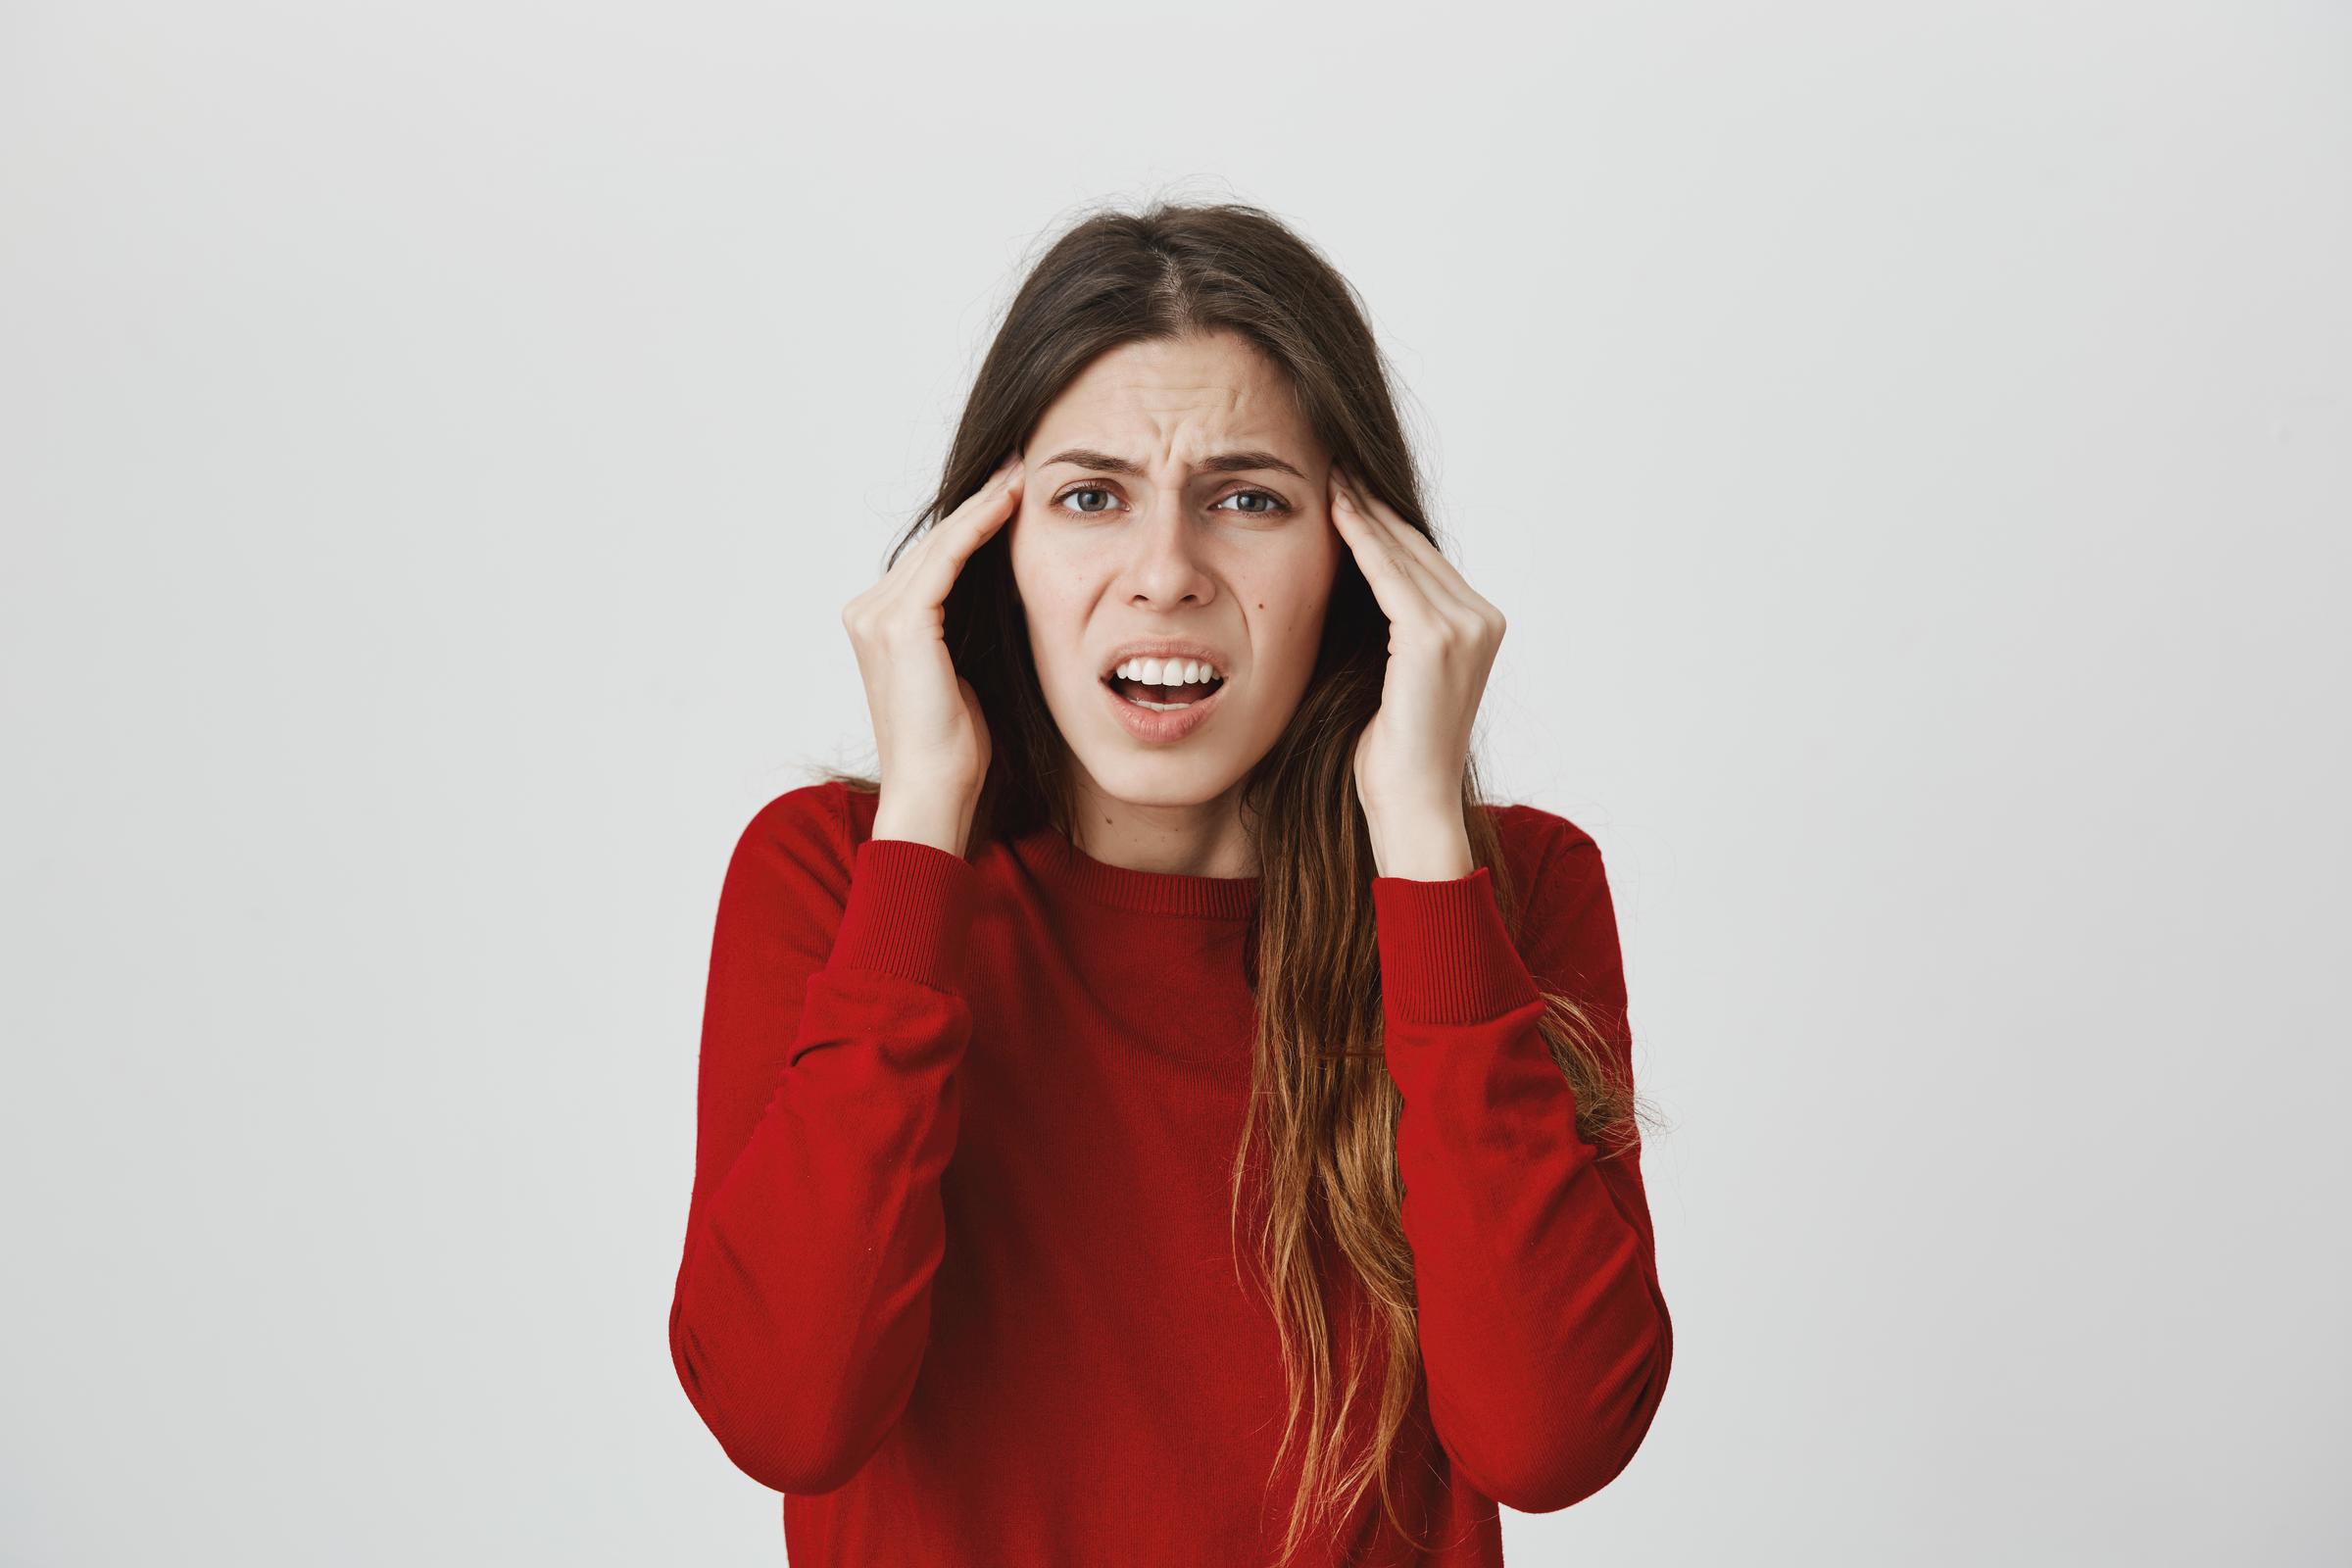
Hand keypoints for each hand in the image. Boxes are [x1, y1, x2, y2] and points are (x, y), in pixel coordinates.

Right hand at [840, 452, 1024, 850]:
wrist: (934, 791)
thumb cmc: (954, 747)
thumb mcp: (963, 671)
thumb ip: (965, 628)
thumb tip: (999, 593)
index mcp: (877, 623)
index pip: (932, 560)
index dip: (973, 523)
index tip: (1012, 492)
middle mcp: (867, 612)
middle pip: (935, 544)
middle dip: (980, 504)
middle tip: (1020, 466)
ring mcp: (877, 616)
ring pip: (942, 545)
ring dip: (985, 505)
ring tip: (1022, 475)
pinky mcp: (901, 625)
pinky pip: (947, 560)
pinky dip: (980, 527)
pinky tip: (1009, 503)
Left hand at [1328, 463, 1504, 875]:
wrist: (1411, 805)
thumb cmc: (1390, 754)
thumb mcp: (1389, 674)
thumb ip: (1387, 627)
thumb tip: (1355, 581)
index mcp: (1478, 627)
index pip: (1422, 561)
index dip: (1383, 524)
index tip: (1346, 489)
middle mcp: (1482, 619)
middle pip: (1415, 547)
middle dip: (1373, 506)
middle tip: (1335, 466)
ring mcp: (1466, 626)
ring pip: (1403, 553)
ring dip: (1363, 512)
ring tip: (1330, 477)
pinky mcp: (1437, 636)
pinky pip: (1389, 574)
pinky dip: (1361, 540)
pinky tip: (1334, 512)